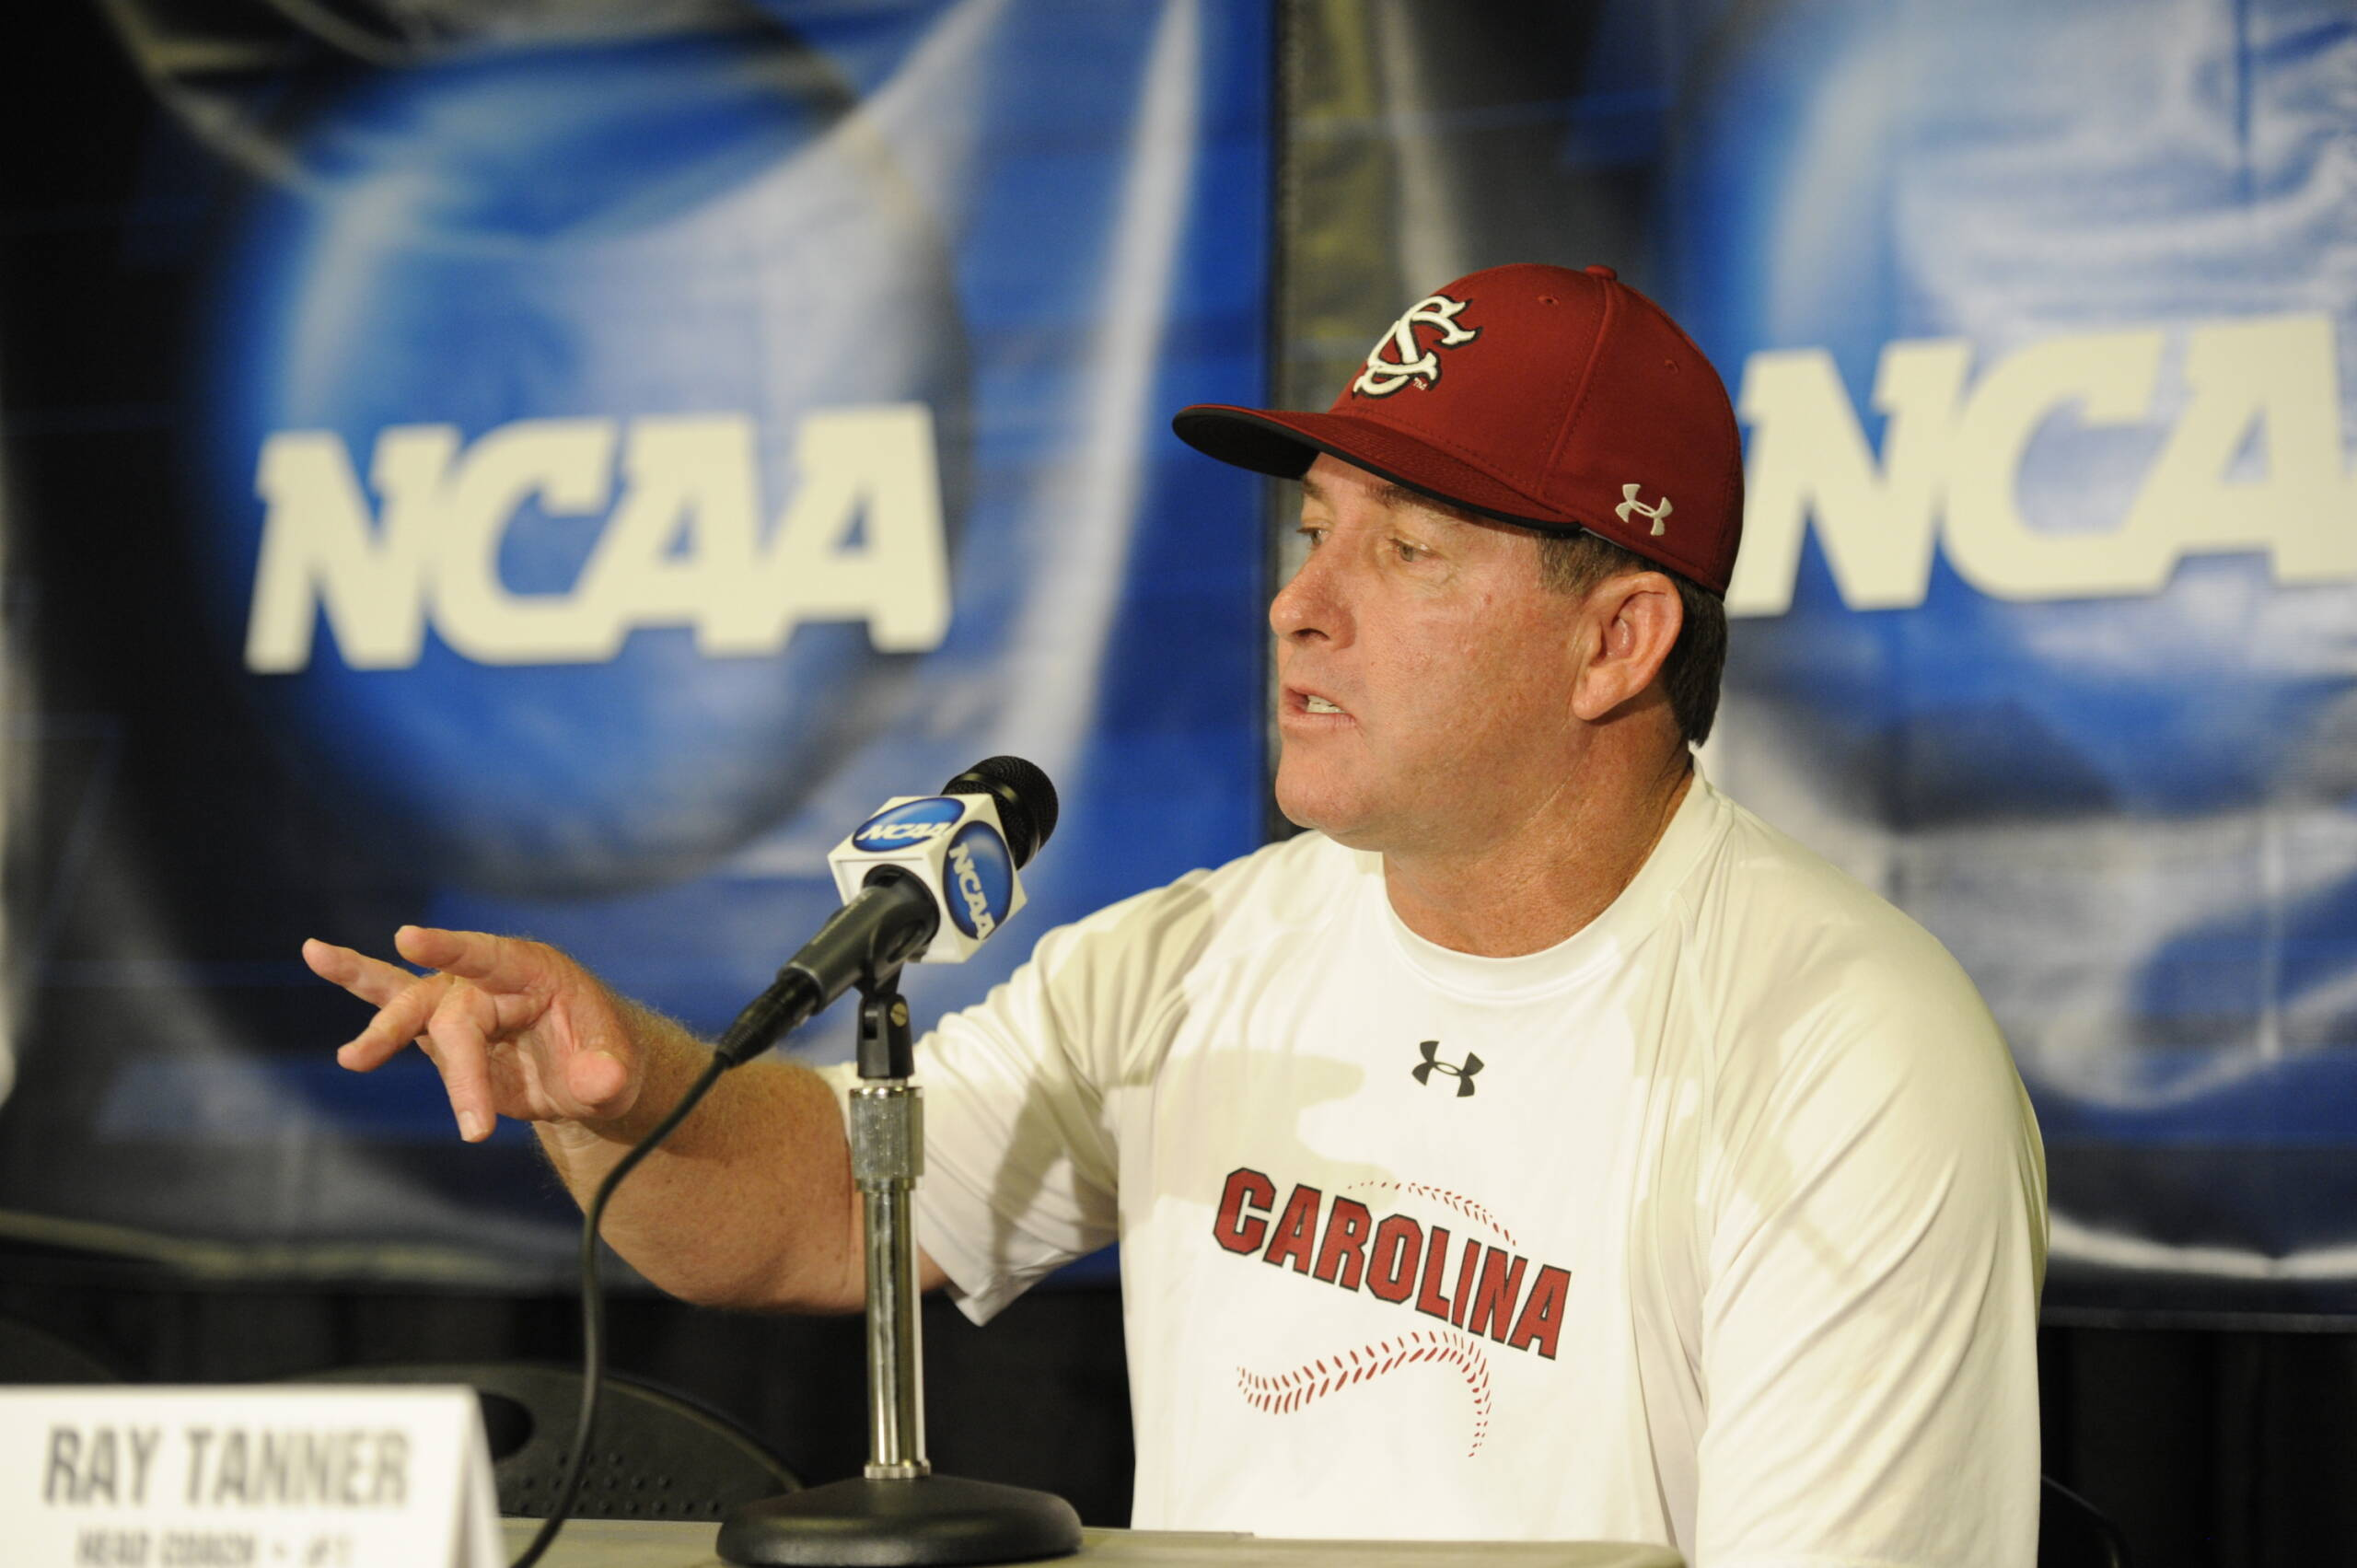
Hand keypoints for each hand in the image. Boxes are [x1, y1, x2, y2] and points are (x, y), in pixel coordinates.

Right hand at [304, 926, 639, 1141]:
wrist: (589, 1071)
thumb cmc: (606, 1059)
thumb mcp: (619, 1071)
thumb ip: (608, 1074)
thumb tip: (598, 1082)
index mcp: (536, 972)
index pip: (489, 956)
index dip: (449, 948)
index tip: (406, 937)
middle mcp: (490, 979)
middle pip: (455, 1018)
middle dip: (462, 1075)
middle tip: (478, 1130)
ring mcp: (460, 1002)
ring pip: (412, 1008)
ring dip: (382, 1032)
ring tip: (353, 1059)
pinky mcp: (440, 1030)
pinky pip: (395, 1006)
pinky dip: (358, 983)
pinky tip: (315, 953)